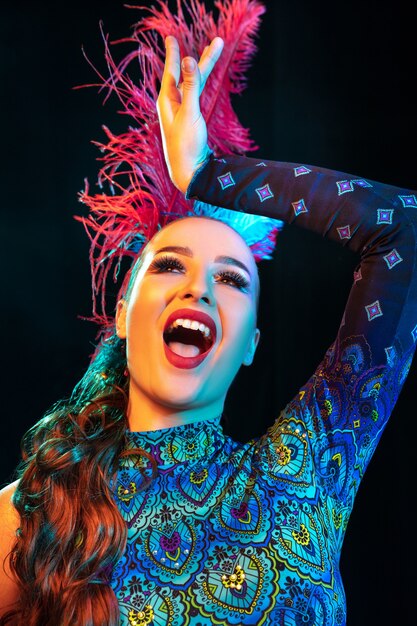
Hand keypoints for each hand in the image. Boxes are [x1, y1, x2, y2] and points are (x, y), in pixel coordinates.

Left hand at [157, 35, 223, 193]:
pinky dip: (202, 84)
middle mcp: (173, 104)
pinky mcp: (191, 120)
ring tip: (214, 52)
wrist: (188, 172)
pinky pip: (196, 95)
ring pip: (194, 84)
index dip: (174, 53)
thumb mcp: (189, 113)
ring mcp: (182, 112)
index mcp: (167, 100)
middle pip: (187, 74)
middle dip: (201, 57)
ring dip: (204, 68)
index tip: (171, 37)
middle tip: (213, 42)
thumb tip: (188, 59)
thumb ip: (190, 86)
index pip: (171, 70)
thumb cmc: (185, 145)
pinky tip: (202, 79)